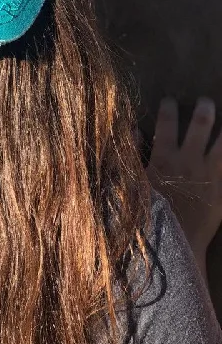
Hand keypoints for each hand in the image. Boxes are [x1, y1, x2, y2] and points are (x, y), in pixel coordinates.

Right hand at [146, 97, 221, 262]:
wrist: (175, 244)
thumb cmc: (149, 213)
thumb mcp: (132, 183)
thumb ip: (132, 156)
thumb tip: (132, 132)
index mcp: (165, 157)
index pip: (167, 124)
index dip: (168, 109)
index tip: (169, 99)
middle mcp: (190, 161)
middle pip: (200, 127)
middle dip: (204, 110)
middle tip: (205, 101)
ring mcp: (210, 175)